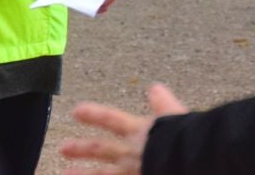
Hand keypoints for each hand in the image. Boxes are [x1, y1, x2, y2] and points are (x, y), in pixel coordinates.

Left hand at [60, 83, 188, 174]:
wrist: (191, 161)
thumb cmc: (187, 139)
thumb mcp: (177, 116)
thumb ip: (164, 104)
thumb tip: (155, 88)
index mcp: (140, 132)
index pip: (112, 119)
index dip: (93, 115)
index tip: (75, 111)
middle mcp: (131, 153)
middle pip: (101, 149)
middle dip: (81, 148)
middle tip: (63, 148)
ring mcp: (132, 172)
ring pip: (102, 174)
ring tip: (65, 174)